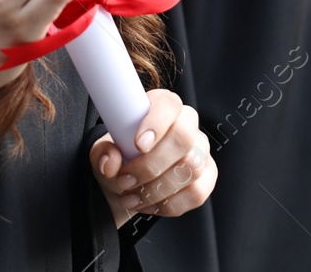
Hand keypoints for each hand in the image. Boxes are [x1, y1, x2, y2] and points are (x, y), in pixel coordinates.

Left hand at [91, 89, 216, 226]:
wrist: (128, 183)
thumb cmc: (120, 159)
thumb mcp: (103, 152)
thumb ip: (103, 153)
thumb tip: (111, 161)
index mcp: (163, 107)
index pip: (169, 104)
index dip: (157, 122)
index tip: (138, 144)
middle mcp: (187, 125)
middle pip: (184, 138)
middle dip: (151, 165)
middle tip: (125, 180)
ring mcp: (201, 151)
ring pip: (190, 168)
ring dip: (156, 189)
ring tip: (130, 197)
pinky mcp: (207, 177)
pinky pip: (196, 193)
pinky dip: (169, 204)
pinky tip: (148, 204)